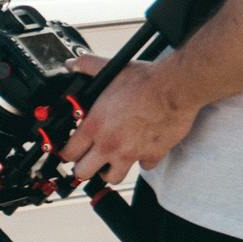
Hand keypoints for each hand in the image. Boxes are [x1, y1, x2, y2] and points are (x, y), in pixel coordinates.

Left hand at [59, 53, 199, 188]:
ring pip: (113, 178)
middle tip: (88, 160)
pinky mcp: (153, 155)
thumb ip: (88, 66)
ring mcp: (131, 153)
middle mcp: (110, 144)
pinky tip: (142, 151)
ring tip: (111, 162)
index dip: (67, 153)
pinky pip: (144, 167)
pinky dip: (142, 161)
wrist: (175, 87)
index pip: (69, 152)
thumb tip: (74, 63)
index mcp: (95, 126)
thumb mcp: (111, 70)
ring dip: (110, 171)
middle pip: (84, 172)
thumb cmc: (145, 81)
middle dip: (83, 168)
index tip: (71, 152)